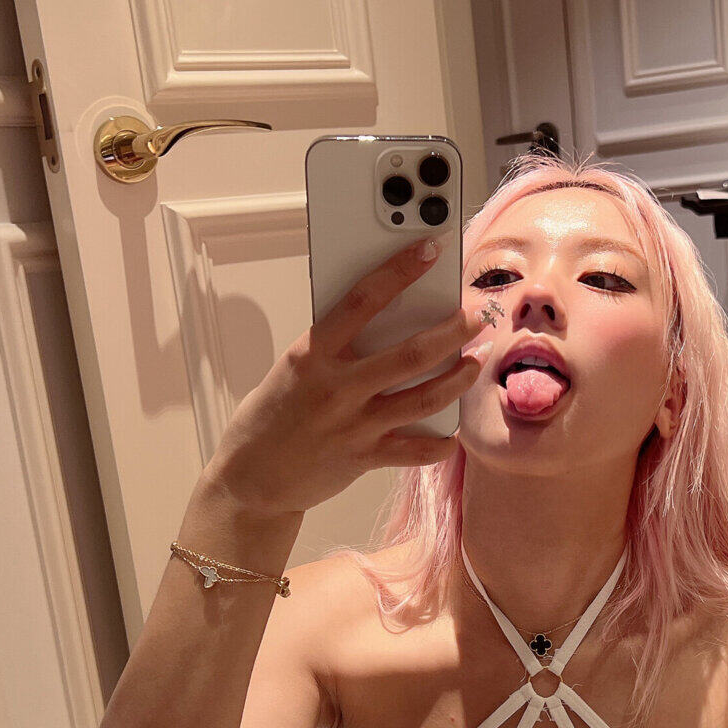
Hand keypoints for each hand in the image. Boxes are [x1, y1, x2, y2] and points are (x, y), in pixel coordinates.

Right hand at [208, 236, 492, 518]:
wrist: (251, 477)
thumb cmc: (272, 414)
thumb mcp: (294, 367)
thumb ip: (334, 347)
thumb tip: (385, 320)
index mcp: (312, 354)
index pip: (361, 301)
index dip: (399, 271)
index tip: (429, 250)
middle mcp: (336, 387)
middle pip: (410, 353)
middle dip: (452, 330)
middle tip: (476, 316)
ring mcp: (353, 425)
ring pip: (424, 398)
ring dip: (458, 378)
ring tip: (474, 362)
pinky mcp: (364, 457)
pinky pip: (416, 450)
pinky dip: (440, 442)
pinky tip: (453, 432)